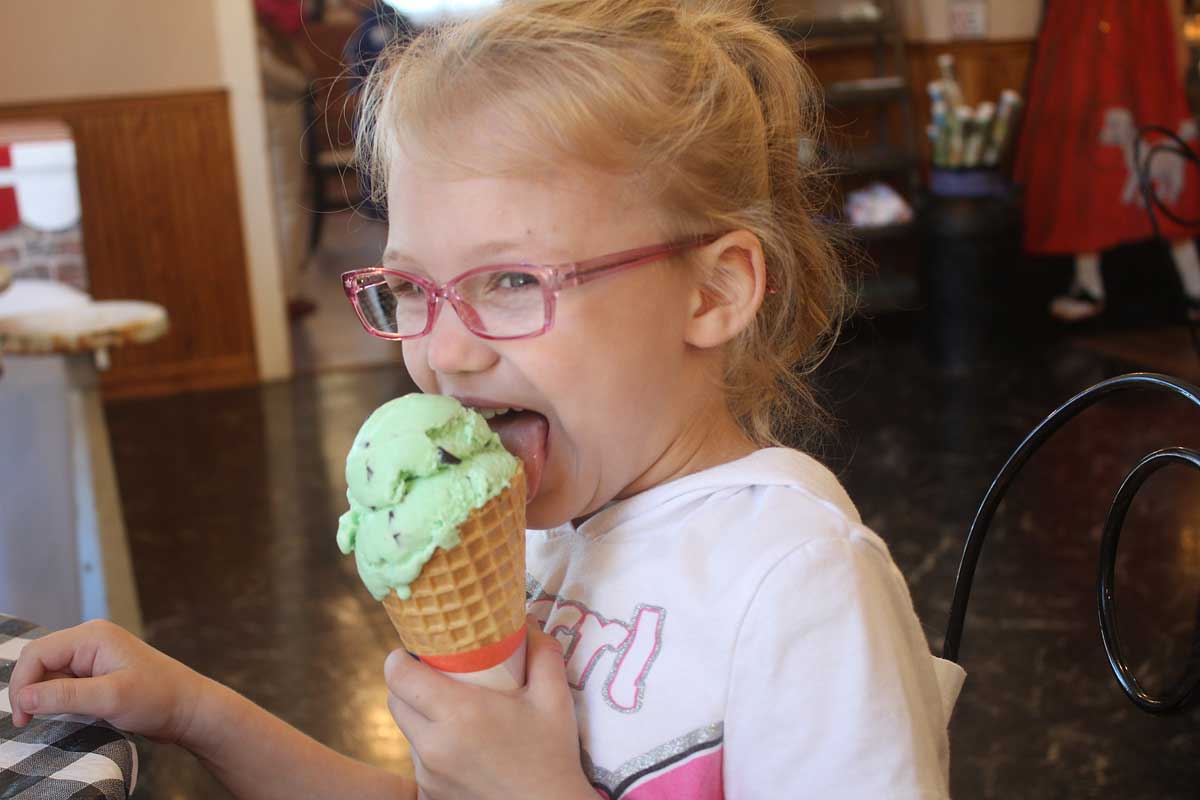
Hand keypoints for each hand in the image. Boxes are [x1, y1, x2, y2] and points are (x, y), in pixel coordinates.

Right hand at [8, 619, 206, 745]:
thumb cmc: (158, 698)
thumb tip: (23, 698)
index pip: (37, 653)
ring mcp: (94, 657)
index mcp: (92, 637)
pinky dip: (58, 699)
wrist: (189, 709)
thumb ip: (65, 695)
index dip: (21, 684)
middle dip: (29, 690)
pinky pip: (64, 683)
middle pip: (39, 661)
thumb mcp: (110, 698)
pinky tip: (66, 714)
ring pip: (50, 674)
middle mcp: (90, 641)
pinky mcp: (98, 674)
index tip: (23, 718)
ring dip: (44, 696)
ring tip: (51, 719)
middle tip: (29, 722)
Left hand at [385, 619, 594, 799]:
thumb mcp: (554, 698)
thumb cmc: (552, 755)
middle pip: (394, 702)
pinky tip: (461, 746)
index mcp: (459, 713)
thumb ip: (542, 653)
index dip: (399, 658)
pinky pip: (419, 759)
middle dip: (407, 684)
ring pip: (406, 732)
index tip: (413, 651)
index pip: (399, 676)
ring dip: (420, 716)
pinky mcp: (430, 794)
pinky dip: (431, 747)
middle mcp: (434, 745)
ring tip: (452, 713)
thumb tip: (529, 621)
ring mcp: (428, 774)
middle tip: (434, 676)